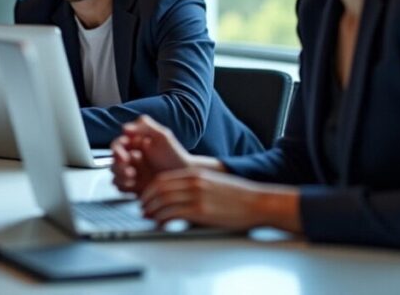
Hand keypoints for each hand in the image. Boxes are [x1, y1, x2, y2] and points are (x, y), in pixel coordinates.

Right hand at [111, 115, 191, 193]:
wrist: (186, 176)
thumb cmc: (175, 155)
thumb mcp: (162, 136)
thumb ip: (145, 126)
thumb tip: (124, 127)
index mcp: (134, 144)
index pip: (118, 145)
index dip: (117, 150)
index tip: (124, 155)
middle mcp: (130, 158)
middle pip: (113, 160)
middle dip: (118, 165)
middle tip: (128, 168)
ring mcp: (132, 173)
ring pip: (115, 174)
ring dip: (119, 175)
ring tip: (131, 176)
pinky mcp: (133, 187)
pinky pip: (120, 187)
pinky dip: (123, 186)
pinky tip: (133, 185)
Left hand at [139, 168, 300, 231]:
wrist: (258, 202)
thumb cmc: (237, 196)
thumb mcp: (212, 183)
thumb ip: (193, 186)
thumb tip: (176, 196)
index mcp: (195, 174)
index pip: (162, 179)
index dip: (149, 190)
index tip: (144, 198)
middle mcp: (193, 182)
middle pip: (159, 189)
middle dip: (147, 200)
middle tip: (142, 209)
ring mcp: (197, 196)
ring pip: (163, 201)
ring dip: (152, 211)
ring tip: (148, 218)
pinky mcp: (201, 211)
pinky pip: (174, 214)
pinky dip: (163, 220)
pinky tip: (161, 225)